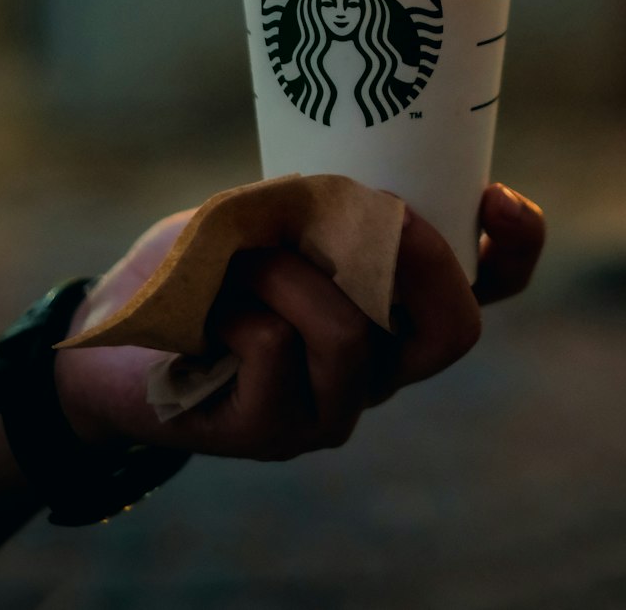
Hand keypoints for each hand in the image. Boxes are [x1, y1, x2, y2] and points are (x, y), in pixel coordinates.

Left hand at [54, 184, 543, 462]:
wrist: (111, 331)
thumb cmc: (202, 262)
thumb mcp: (268, 212)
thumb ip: (324, 210)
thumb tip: (371, 201)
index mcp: (394, 305)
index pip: (490, 286)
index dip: (514, 246)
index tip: (496, 194)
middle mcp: (382, 364)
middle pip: (453, 327)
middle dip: (413, 257)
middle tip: (368, 211)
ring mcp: (335, 406)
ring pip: (349, 332)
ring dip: (288, 273)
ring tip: (242, 266)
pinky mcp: (278, 432)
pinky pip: (277, 348)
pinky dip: (235, 308)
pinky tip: (208, 321)